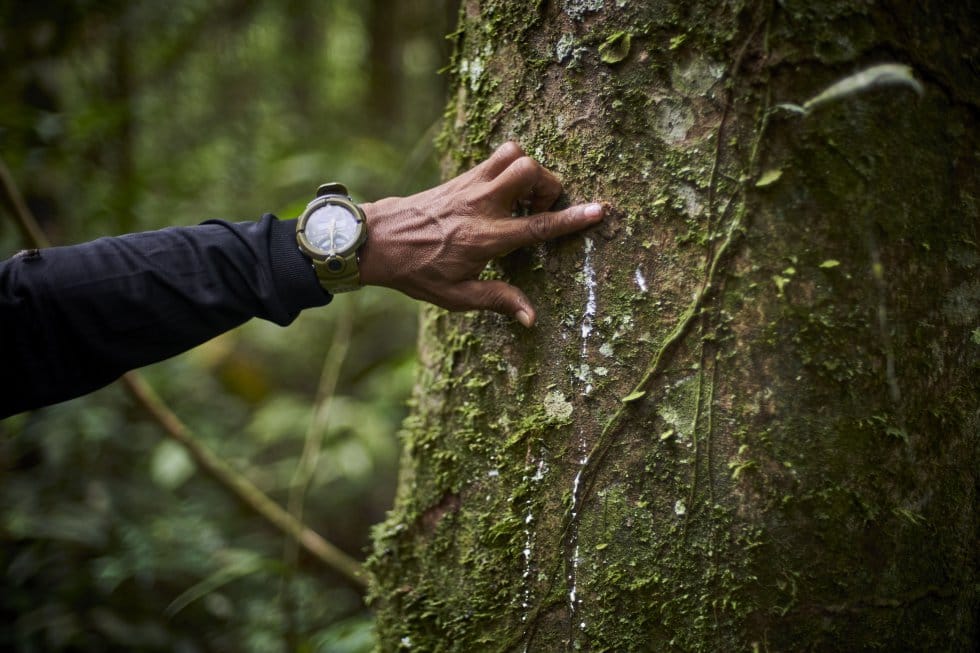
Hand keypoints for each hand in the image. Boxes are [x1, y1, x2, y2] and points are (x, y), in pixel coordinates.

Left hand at [358, 142, 603, 326]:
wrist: (377, 241)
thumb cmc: (417, 272)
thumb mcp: (456, 296)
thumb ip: (498, 301)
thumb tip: (532, 318)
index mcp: (486, 238)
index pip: (538, 226)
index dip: (572, 218)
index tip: (598, 210)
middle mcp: (482, 205)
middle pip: (530, 170)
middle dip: (549, 185)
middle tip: (540, 209)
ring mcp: (471, 185)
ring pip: (514, 154)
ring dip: (530, 170)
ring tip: (524, 199)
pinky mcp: (462, 176)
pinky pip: (496, 156)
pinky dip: (510, 166)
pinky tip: (504, 194)